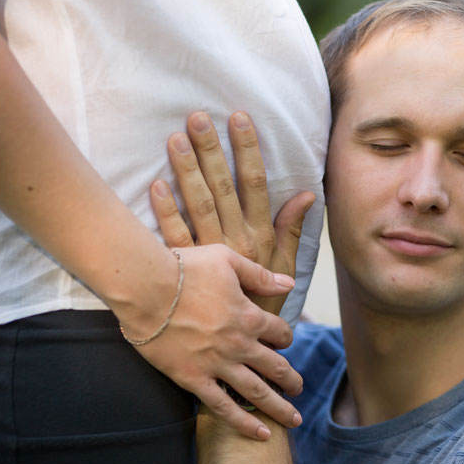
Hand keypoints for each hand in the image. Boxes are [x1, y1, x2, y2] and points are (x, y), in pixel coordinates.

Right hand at [129, 244, 303, 439]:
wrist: (145, 288)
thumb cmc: (184, 269)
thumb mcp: (228, 261)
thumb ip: (260, 276)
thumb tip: (289, 285)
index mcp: (249, 316)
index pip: (280, 332)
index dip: (285, 337)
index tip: (284, 342)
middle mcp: (239, 344)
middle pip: (276, 367)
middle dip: (291, 379)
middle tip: (299, 388)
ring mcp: (217, 364)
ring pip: (257, 392)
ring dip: (279, 407)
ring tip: (293, 418)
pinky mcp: (193, 379)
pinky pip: (224, 407)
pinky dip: (244, 422)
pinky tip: (261, 433)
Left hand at [147, 111, 313, 437]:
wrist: (241, 345)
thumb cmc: (263, 303)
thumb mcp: (285, 267)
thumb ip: (292, 229)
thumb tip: (307, 193)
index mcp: (260, 235)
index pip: (255, 182)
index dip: (248, 149)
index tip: (239, 119)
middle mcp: (237, 239)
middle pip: (223, 186)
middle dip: (212, 150)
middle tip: (199, 117)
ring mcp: (210, 253)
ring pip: (198, 204)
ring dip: (186, 171)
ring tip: (175, 139)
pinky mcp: (187, 269)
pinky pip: (174, 235)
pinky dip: (165, 210)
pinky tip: (156, 185)